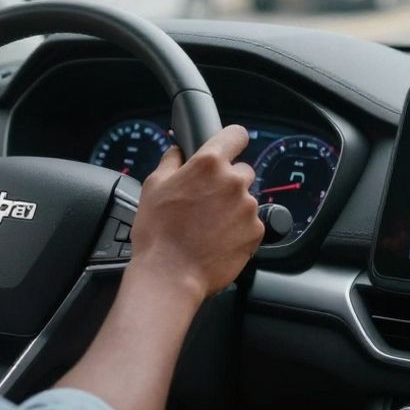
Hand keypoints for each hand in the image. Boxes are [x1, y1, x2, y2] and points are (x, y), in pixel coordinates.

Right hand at [127, 125, 262, 301]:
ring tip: (208, 225)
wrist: (170, 275)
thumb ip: (171, 160)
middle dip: (227, 181)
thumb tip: (178, 150)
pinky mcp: (256, 232)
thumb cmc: (158, 233)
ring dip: (232, 207)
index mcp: (209, 164)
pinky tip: (217, 239)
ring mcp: (248, 207)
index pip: (236, 135)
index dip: (231, 141)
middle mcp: (233, 182)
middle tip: (206, 200)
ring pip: (245, 199)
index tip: (227, 148)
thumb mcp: (153, 186)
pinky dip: (238, 229)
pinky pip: (251, 223)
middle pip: (241, 170)